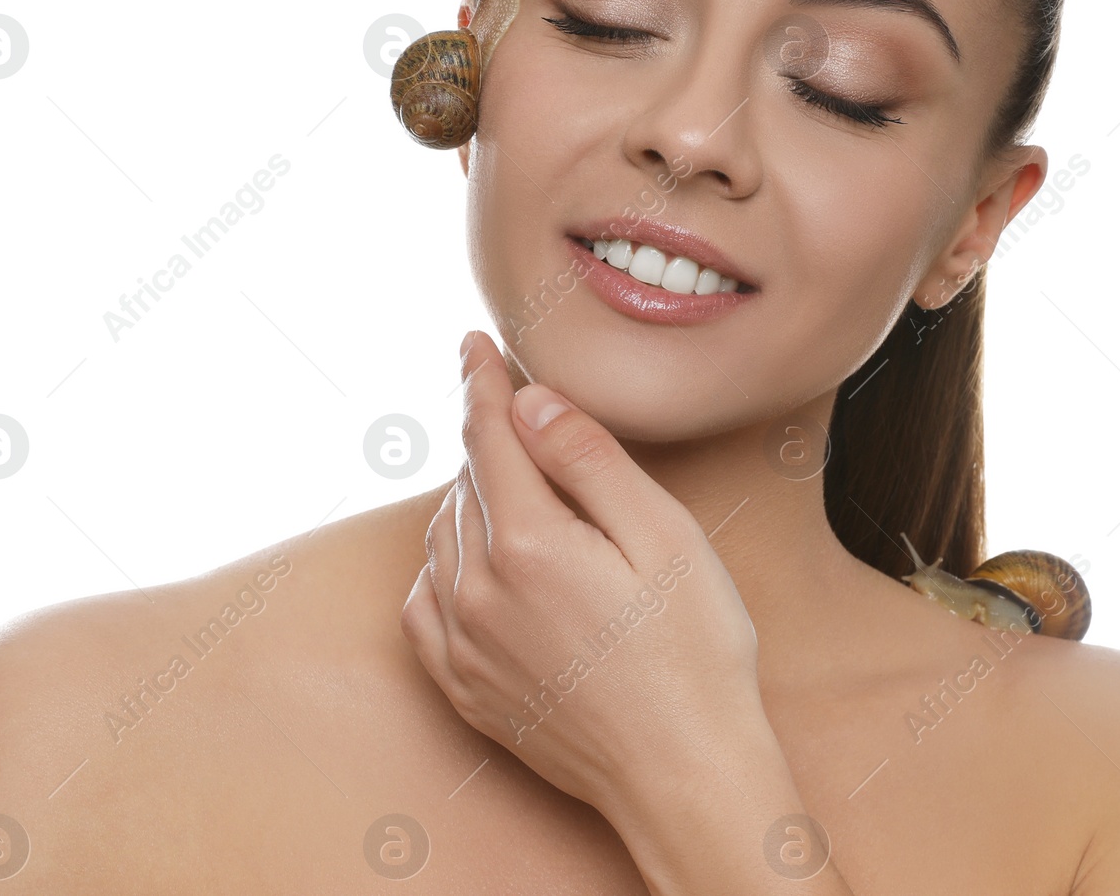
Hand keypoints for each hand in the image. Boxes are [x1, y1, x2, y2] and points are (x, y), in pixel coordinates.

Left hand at [400, 329, 763, 814]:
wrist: (684, 776)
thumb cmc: (693, 654)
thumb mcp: (663, 537)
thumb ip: (589, 461)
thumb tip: (530, 402)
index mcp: (528, 545)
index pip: (487, 435)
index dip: (482, 381)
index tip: (474, 343)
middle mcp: (478, 592)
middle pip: (465, 482)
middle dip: (486, 436)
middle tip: (513, 407)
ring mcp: (465, 646)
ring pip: (442, 536)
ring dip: (468, 494)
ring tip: (507, 476)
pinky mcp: (465, 688)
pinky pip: (426, 602)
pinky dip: (442, 561)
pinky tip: (470, 558)